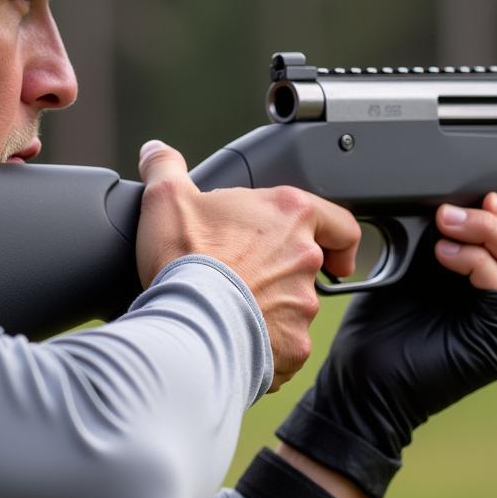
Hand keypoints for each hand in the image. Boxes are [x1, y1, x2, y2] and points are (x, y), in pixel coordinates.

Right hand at [136, 140, 360, 389]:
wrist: (187, 318)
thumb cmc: (185, 256)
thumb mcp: (166, 196)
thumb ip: (166, 166)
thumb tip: (155, 150)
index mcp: (288, 214)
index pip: (341, 224)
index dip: (339, 238)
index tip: (333, 251)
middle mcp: (305, 259)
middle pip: (311, 268)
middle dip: (282, 273)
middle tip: (246, 276)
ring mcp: (302, 306)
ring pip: (295, 308)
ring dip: (270, 309)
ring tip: (229, 309)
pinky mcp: (292, 346)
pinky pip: (283, 347)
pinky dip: (263, 345)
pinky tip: (232, 339)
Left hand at [276, 194, 496, 497]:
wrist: (360, 383)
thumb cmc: (378, 332)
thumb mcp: (409, 272)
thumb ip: (436, 240)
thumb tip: (445, 202)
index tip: (478, 195)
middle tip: (461, 208)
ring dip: (488, 233)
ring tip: (447, 224)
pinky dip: (477, 262)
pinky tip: (445, 253)